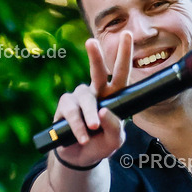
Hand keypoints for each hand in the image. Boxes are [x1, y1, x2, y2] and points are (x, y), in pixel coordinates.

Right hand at [51, 34, 131, 167]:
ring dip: (88, 114)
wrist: (80, 157)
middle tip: (91, 42)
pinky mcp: (64, 107)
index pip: (121, 73)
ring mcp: (79, 98)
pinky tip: (82, 136)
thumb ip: (115, 127)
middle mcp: (96, 92)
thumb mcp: (115, 140)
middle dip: (95, 57)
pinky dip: (77, 125)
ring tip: (91, 130)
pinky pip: (70, 112)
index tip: (127, 34)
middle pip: (97, 72)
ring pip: (85, 99)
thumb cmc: (101, 144)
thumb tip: (104, 112)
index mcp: (113, 95)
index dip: (124, 54)